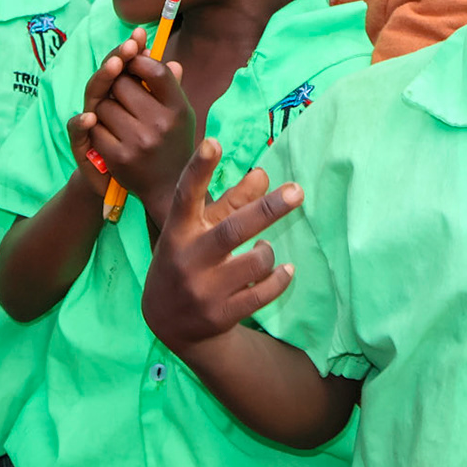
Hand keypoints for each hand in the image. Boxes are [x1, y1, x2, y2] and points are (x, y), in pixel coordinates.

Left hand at [76, 26, 196, 218]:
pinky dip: (97, 128)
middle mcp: (161, 124)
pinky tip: (110, 134)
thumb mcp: (179, 113)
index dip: (139, 60)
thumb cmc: (172, 141)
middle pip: (122, 84)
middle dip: (116, 84)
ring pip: (103, 105)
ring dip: (104, 107)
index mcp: (179, 109)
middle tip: (122, 94)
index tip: (131, 59)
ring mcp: (139, 141)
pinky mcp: (118, 157)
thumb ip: (166, 82)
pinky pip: (95, 128)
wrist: (167, 188)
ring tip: (118, 117)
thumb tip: (147, 47)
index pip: (156, 70)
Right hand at [141, 137, 301, 352]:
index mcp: (178, 232)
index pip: (186, 196)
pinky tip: (284, 270)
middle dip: (267, 210)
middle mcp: (188, 259)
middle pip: (232, 230)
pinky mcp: (220, 315)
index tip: (213, 142)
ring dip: (268, 251)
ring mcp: (203, 290)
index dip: (199, 169)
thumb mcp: (198, 230)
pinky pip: (262, 292)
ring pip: (254, 262)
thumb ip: (230, 202)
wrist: (169, 324)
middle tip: (297, 191)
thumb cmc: (188, 261)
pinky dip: (279, 278)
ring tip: (264, 249)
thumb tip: (264, 175)